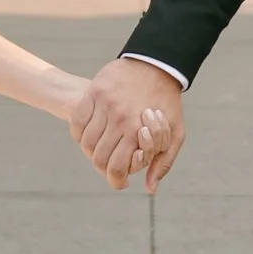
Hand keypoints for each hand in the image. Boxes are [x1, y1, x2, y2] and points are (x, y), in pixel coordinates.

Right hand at [71, 56, 186, 192]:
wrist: (157, 65)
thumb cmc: (167, 103)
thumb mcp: (175, 133)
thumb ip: (164, 162)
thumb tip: (149, 188)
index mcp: (138, 130)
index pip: (116, 168)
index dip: (116, 181)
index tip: (120, 182)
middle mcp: (118, 118)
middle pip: (98, 158)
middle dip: (104, 168)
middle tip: (111, 166)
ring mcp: (104, 104)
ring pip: (85, 142)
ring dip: (92, 151)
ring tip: (103, 149)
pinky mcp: (93, 92)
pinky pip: (77, 122)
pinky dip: (80, 133)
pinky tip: (91, 134)